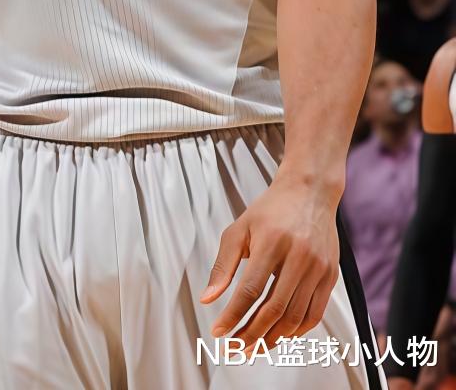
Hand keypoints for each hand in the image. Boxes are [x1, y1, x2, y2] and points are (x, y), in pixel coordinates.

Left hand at [201, 175, 340, 349]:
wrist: (309, 193)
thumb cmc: (270, 210)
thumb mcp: (238, 230)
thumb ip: (222, 266)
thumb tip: (208, 298)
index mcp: (272, 243)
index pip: (250, 290)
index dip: (233, 315)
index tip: (218, 332)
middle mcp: (299, 257)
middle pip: (274, 308)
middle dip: (252, 333)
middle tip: (235, 348)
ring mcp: (318, 268)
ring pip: (296, 316)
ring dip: (273, 337)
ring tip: (254, 347)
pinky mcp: (331, 276)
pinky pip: (314, 312)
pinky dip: (297, 330)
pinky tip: (280, 335)